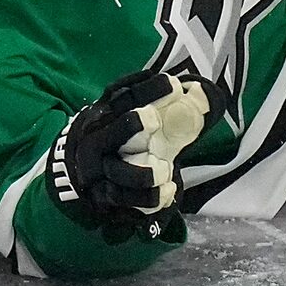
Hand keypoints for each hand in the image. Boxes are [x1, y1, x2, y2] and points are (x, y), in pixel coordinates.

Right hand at [46, 71, 230, 240]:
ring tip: (166, 169)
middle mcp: (98, 141)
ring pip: (119, 174)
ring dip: (143, 174)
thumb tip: (201, 92)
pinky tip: (170, 190)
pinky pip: (127, 201)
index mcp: (106, 114)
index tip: (174, 85)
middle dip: (132, 125)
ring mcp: (101, 172)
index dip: (148, 91)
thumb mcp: (131, 115)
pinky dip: (150, 198)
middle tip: (155, 118)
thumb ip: (163, 105)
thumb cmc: (118, 136)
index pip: (124, 98)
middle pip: (111, 134)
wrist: (84, 171)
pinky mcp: (107, 196)